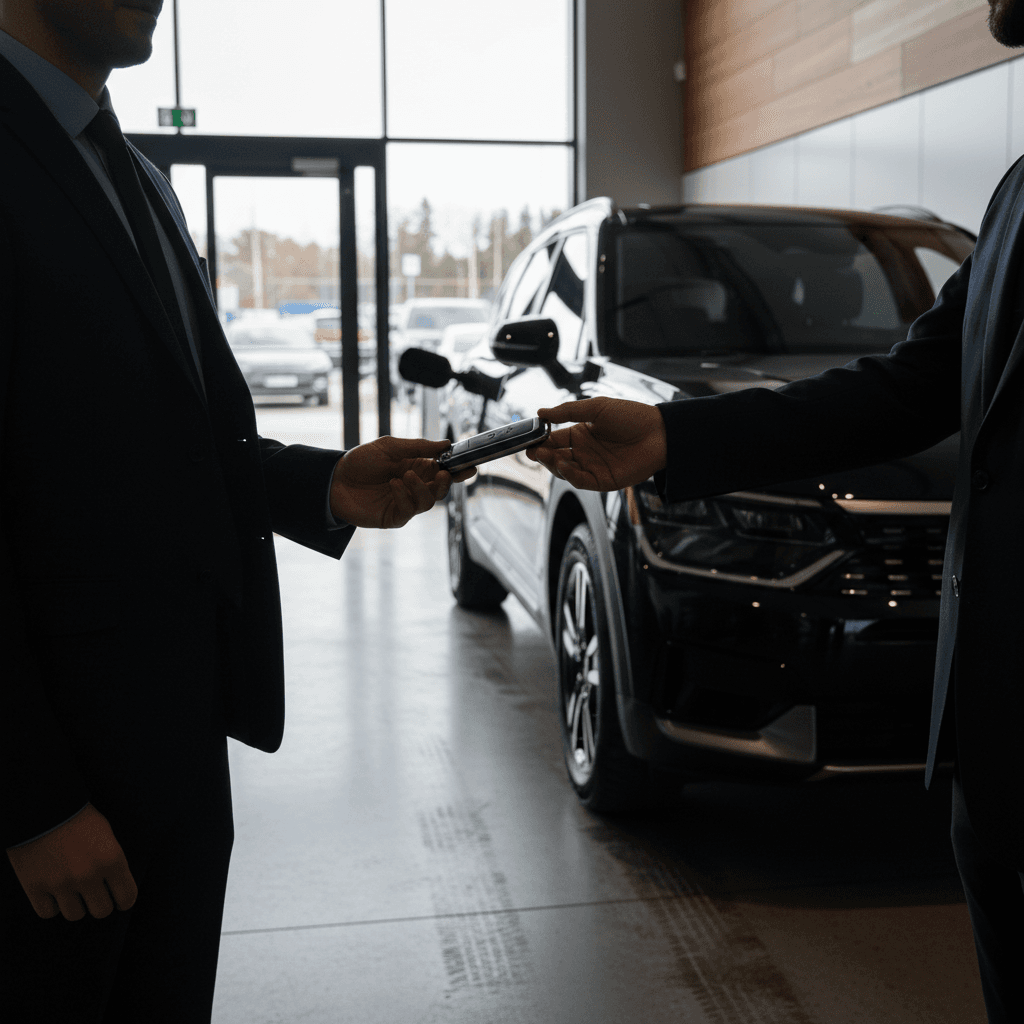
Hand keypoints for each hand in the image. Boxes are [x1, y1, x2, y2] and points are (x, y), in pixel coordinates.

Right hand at [5, 803, 136, 920]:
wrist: (42, 805)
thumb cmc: (78, 816)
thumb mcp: (106, 834)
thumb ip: (112, 862)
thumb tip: (115, 887)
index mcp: (112, 859)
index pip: (127, 898)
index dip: (124, 899)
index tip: (120, 898)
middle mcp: (88, 875)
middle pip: (102, 911)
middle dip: (100, 902)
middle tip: (95, 893)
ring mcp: (60, 884)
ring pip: (75, 915)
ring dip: (75, 904)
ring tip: (73, 890)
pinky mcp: (35, 887)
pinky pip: (48, 913)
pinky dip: (51, 905)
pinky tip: (54, 892)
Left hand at [330, 436, 475, 528]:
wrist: (334, 480)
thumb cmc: (360, 462)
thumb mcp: (390, 446)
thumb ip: (418, 447)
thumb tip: (446, 443)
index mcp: (417, 467)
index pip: (445, 470)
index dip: (460, 469)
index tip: (471, 466)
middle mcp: (415, 486)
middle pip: (442, 488)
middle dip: (446, 481)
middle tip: (442, 472)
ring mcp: (406, 503)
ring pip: (429, 501)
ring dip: (421, 488)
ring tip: (405, 476)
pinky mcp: (395, 516)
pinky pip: (409, 510)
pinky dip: (404, 496)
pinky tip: (393, 485)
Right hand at [525, 397, 667, 490]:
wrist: (660, 433)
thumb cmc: (632, 416)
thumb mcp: (597, 408)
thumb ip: (568, 411)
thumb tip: (541, 412)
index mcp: (580, 433)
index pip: (553, 439)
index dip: (540, 440)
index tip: (528, 439)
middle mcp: (584, 452)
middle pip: (555, 457)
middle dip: (542, 455)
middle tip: (533, 451)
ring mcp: (592, 467)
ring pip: (564, 470)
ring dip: (553, 465)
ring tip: (546, 456)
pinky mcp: (603, 481)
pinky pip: (581, 481)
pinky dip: (570, 475)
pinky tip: (565, 465)